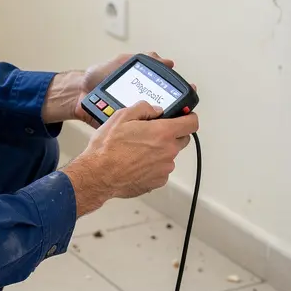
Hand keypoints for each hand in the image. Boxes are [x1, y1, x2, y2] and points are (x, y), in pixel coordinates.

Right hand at [61, 101, 199, 215]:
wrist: (98, 175)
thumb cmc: (107, 148)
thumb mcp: (122, 116)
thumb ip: (144, 109)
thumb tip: (155, 110)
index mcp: (163, 132)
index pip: (191, 123)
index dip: (189, 117)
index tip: (185, 116)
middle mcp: (168, 151)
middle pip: (182, 139)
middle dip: (172, 133)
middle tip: (154, 132)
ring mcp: (164, 168)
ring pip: (169, 155)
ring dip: (160, 150)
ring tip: (137, 149)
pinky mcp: (157, 181)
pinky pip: (160, 169)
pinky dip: (152, 165)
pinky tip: (135, 162)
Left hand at [73, 52, 187, 127]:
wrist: (77, 92)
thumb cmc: (98, 77)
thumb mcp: (122, 62)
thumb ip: (143, 60)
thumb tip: (168, 62)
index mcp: (145, 91)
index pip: (169, 95)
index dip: (180, 96)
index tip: (188, 94)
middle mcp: (143, 107)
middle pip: (165, 113)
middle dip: (174, 112)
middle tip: (179, 110)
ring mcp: (134, 119)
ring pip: (153, 126)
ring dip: (158, 125)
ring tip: (164, 120)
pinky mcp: (123, 129)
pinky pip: (135, 133)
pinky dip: (140, 134)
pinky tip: (145, 130)